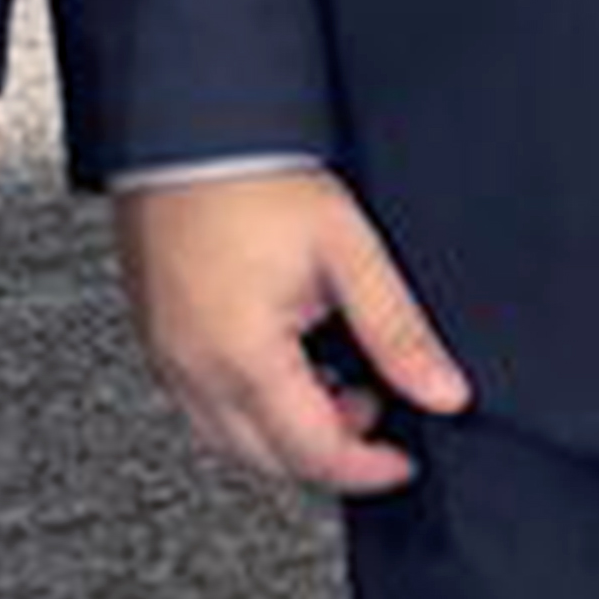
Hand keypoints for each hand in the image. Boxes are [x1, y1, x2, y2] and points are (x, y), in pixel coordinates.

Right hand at [112, 168, 468, 496]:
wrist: (186, 129)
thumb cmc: (252, 177)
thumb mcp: (347, 251)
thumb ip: (398, 332)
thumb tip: (443, 393)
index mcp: (243, 354)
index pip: (313, 452)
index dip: (368, 468)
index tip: (401, 460)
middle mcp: (193, 366)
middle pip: (268, 460)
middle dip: (329, 453)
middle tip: (371, 407)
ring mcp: (166, 353)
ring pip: (228, 440)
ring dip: (285, 434)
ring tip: (328, 381)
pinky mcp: (154, 335)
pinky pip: (200, 403)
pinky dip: (247, 407)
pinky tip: (279, 366)